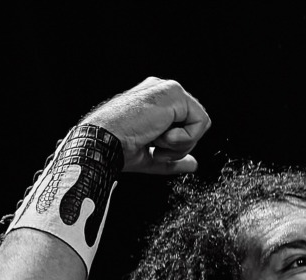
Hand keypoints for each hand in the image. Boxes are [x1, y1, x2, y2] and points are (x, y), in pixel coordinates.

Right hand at [82, 77, 210, 175]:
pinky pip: (200, 123)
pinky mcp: (174, 93)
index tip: (153, 148)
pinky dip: (183, 138)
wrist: (105, 142)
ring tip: (156, 140)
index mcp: (155, 101)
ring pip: (200, 124)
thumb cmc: (118, 147)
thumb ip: (175, 156)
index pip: (184, 123)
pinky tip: (160, 135)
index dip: (176, 144)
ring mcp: (168, 89)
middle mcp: (162, 90)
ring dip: (180, 143)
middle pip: (195, 124)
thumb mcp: (152, 155)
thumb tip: (194, 164)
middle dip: (180, 145)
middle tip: (155, 147)